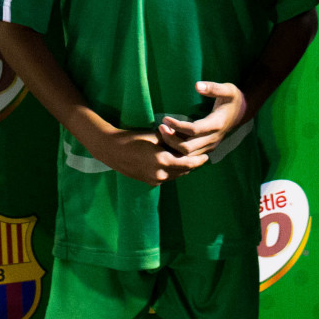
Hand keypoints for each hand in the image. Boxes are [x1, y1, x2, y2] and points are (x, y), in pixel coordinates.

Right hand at [88, 128, 209, 186]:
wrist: (112, 149)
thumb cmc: (134, 138)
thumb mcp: (156, 137)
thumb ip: (172, 142)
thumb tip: (185, 143)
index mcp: (163, 162)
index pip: (188, 164)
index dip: (199, 161)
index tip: (207, 156)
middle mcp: (160, 174)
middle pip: (183, 171)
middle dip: (192, 165)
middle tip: (200, 158)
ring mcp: (154, 180)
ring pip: (174, 175)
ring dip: (182, 169)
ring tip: (188, 160)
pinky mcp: (148, 181)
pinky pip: (165, 177)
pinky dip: (172, 171)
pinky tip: (173, 164)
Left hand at [158, 81, 247, 156]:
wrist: (243, 112)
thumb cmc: (233, 98)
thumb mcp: (227, 89)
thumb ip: (213, 87)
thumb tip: (197, 85)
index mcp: (216, 124)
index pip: (193, 130)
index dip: (177, 126)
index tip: (165, 119)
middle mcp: (213, 139)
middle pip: (188, 148)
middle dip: (171, 140)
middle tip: (160, 127)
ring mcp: (211, 145)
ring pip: (188, 155)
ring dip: (173, 146)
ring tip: (163, 132)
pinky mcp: (208, 148)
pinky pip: (191, 155)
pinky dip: (179, 150)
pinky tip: (170, 139)